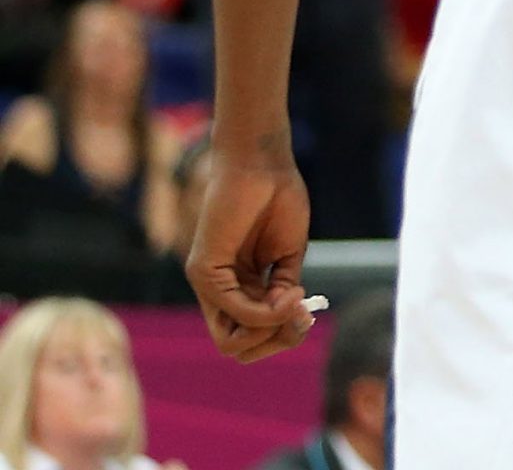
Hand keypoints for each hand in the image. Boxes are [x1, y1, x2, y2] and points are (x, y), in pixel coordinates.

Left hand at [185, 139, 315, 363]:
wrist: (262, 164)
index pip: (250, 337)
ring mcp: (209, 284)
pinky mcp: (204, 271)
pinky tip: (289, 292)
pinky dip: (266, 311)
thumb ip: (283, 290)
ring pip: (231, 342)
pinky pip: (234, 310)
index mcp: (240, 288)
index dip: (281, 335)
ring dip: (271, 330)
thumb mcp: (288, 255)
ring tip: (296, 304)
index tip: (307, 314)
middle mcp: (219, 292)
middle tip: (303, 317)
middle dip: (277, 341)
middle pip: (239, 348)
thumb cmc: (278, 200)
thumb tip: (290, 320)